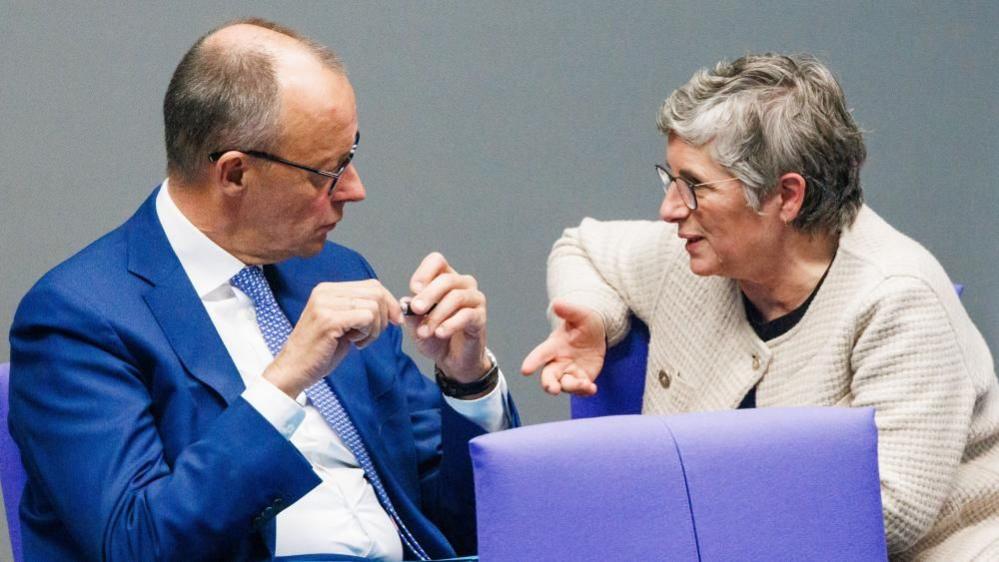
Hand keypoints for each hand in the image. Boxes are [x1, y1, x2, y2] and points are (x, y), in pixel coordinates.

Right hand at [263, 280, 401, 397]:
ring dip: (374, 328)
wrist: (293, 370)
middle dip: (384, 316)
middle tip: (370, 335)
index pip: (372, 285)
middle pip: (376, 292)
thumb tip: (393, 307)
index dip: (389, 302)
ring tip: (358, 340)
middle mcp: (325, 292)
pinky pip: (366, 318)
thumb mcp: (342, 323)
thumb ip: (360, 309)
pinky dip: (368, 333)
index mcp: (328, 289)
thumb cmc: (319, 351)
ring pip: (374, 306)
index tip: (395, 320)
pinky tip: (354, 343)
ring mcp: (326, 304)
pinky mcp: (329, 319)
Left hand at [404, 252, 490, 383]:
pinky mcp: (480, 317)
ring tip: (425, 331)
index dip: (424, 273)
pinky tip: (440, 333)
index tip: (414, 289)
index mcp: (445, 278)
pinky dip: (450, 324)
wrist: (451, 359)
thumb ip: (411, 312)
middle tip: (416, 309)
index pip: (437, 261)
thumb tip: (406, 301)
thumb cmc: (434, 336)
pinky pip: (467, 315)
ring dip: (437, 314)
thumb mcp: (416, 324)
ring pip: (456, 297)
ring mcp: (474, 300)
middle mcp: (463, 284)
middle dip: (428, 295)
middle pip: (447, 279)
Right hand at [521, 300, 606, 395]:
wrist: (596, 334)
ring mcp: (569, 373)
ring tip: (586, 384)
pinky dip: (585, 391)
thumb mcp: (580, 314)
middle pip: (548, 377)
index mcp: (554, 346)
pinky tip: (592, 388)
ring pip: (565, 385)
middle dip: (548, 384)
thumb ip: (568, 310)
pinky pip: (580, 390)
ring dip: (572, 387)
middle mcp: (558, 362)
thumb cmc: (584, 323)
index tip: (525, 370)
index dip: (532, 362)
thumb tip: (557, 303)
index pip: (541, 354)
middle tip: (552, 388)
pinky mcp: (581, 379)